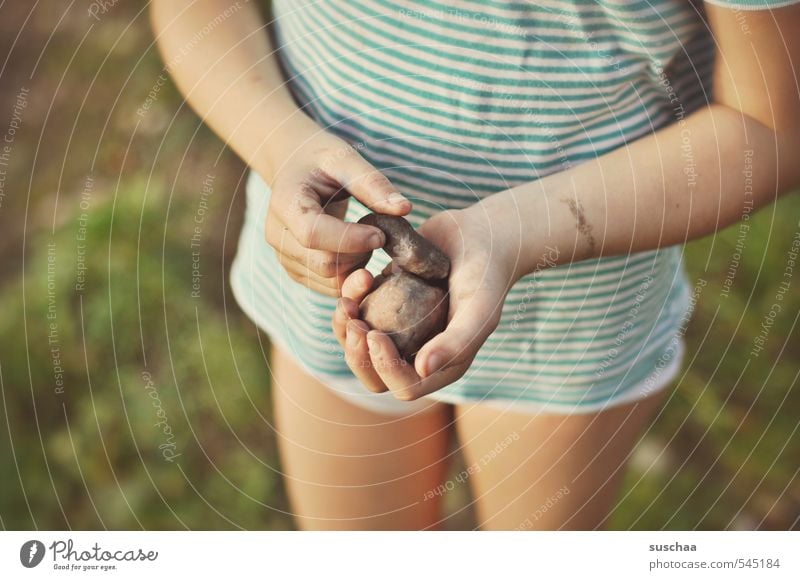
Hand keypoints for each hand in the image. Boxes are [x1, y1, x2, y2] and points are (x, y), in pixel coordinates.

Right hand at [264, 120, 411, 295]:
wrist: (294, 167)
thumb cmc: (320, 160)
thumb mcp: (346, 159)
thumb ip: (373, 184)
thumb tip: (405, 209)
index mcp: (286, 204)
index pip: (314, 234)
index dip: (352, 239)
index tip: (381, 234)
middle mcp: (278, 236)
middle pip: (324, 264)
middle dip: (360, 254)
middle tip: (379, 234)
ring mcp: (284, 257)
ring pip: (329, 281)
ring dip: (358, 267)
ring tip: (366, 239)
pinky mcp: (296, 270)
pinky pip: (329, 287)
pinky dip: (351, 277)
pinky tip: (359, 252)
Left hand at [331, 206, 521, 399]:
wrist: (480, 234)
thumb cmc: (486, 274)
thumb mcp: (479, 307)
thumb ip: (457, 342)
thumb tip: (422, 370)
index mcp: (443, 365)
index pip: (406, 386)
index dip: (385, 367)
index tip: (375, 334)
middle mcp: (419, 354)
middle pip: (374, 376)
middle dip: (357, 355)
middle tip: (353, 322)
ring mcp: (400, 331)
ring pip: (358, 348)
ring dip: (345, 329)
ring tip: (347, 302)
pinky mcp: (386, 306)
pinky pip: (356, 315)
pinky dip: (350, 300)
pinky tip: (359, 278)